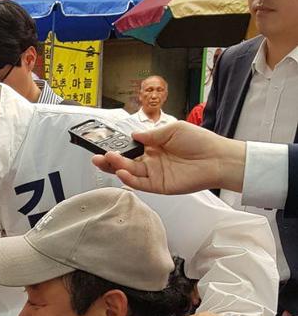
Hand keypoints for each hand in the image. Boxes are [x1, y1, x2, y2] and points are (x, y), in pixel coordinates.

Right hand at [91, 123, 245, 195]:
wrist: (217, 158)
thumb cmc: (200, 141)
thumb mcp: (173, 129)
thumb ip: (151, 134)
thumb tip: (134, 134)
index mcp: (154, 146)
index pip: (130, 148)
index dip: (118, 147)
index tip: (105, 144)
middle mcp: (152, 161)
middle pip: (125, 162)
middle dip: (110, 160)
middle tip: (97, 157)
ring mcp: (154, 174)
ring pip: (130, 173)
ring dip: (117, 168)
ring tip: (106, 160)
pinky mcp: (159, 186)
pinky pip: (141, 184)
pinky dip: (130, 180)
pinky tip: (122, 173)